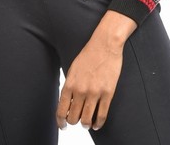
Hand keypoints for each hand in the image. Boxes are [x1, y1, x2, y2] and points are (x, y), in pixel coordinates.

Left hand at [56, 11, 136, 131]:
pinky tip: (96, 124)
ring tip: (87, 124)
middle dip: (74, 121)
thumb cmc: (88, 55)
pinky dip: (98, 124)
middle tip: (77, 120)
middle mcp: (80, 90)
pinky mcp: (108, 93)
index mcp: (70, 83)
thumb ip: (70, 86)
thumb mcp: (73, 69)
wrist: (105, 45)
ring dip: (85, 125)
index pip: (61, 110)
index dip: (61, 121)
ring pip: (86, 120)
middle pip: (73, 117)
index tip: (63, 125)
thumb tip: (68, 104)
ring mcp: (95, 93)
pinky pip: (102, 115)